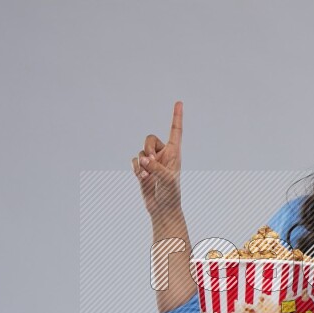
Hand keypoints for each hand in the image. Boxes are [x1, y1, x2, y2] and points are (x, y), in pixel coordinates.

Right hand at [132, 100, 182, 218]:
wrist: (163, 209)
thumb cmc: (171, 194)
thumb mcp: (167, 179)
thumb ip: (155, 167)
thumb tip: (142, 160)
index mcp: (174, 153)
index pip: (175, 131)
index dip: (176, 117)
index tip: (179, 102)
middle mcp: (163, 155)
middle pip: (150, 138)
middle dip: (148, 148)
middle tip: (150, 161)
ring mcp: (152, 162)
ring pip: (140, 151)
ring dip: (141, 162)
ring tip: (147, 176)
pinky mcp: (142, 170)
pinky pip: (134, 161)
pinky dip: (136, 168)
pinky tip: (141, 178)